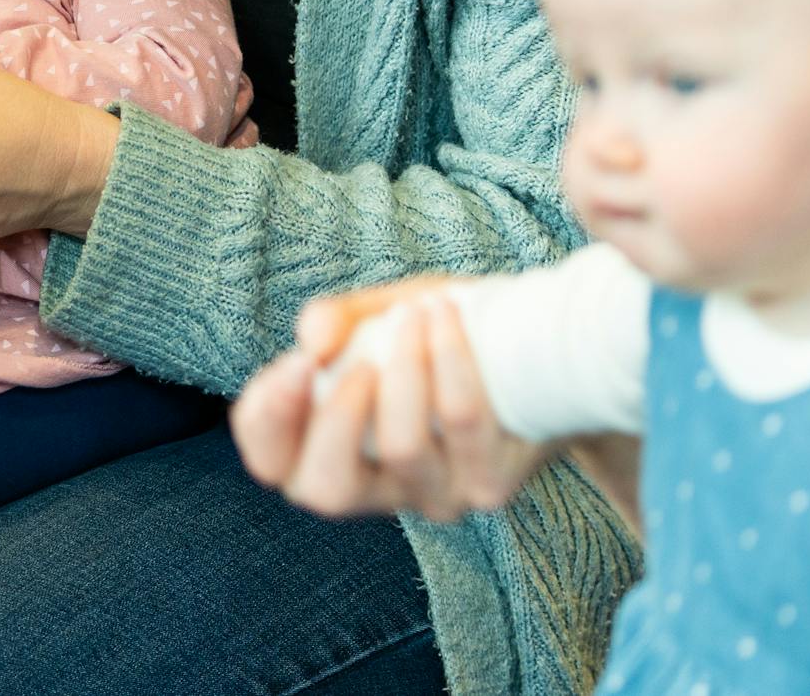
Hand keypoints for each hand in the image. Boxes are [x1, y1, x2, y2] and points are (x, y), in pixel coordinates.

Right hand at [232, 284, 544, 522]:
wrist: (542, 356)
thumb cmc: (438, 336)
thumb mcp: (376, 316)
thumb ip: (335, 321)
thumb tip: (312, 338)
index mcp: (331, 453)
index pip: (273, 465)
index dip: (267, 421)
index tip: (297, 360)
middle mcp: (378, 490)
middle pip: (325, 492)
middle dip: (331, 418)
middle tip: (354, 360)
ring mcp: (435, 496)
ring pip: (399, 448)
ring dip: (403, 368)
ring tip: (414, 314)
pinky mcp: (488, 485)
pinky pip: (460, 421)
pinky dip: (448, 358)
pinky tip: (446, 315)